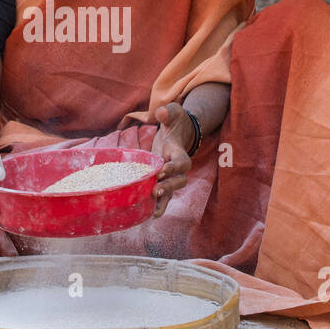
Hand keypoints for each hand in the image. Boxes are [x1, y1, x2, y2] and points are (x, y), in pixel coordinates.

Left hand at [150, 102, 192, 217]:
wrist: (178, 131)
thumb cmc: (175, 121)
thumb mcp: (173, 113)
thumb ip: (168, 113)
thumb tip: (161, 112)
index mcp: (180, 152)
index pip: (181, 163)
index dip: (173, 167)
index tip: (161, 170)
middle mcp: (178, 167)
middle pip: (179, 181)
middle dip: (168, 187)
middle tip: (155, 190)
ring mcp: (172, 176)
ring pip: (172, 192)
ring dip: (163, 201)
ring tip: (153, 212)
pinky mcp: (164, 181)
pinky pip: (164, 197)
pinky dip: (158, 206)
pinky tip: (148, 215)